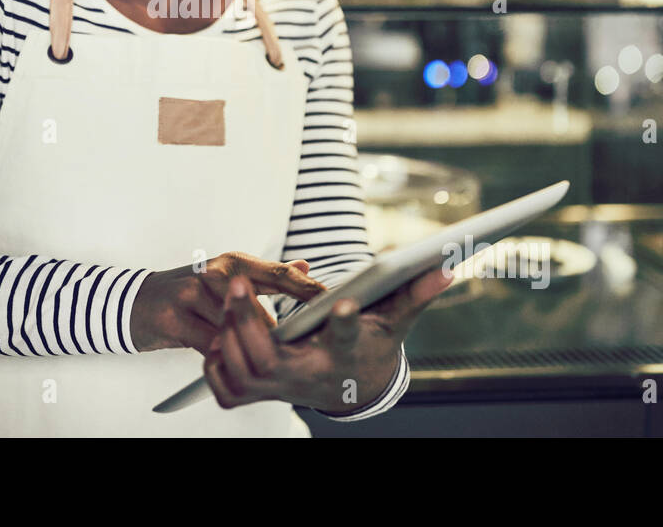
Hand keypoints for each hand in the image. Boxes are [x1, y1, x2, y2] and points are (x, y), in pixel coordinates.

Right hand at [131, 252, 325, 354]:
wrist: (137, 301)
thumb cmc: (188, 292)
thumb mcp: (228, 277)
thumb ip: (267, 276)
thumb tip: (305, 266)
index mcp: (232, 263)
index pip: (277, 273)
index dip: (305, 289)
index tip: (329, 301)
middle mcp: (213, 273)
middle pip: (256, 305)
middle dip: (276, 329)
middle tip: (298, 345)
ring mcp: (192, 294)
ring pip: (232, 326)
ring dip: (247, 344)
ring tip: (264, 357)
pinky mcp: (174, 317)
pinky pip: (208, 342)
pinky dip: (222, 353)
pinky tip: (230, 359)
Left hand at [202, 267, 454, 413]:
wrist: (351, 385)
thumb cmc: (370, 344)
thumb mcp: (394, 320)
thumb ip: (415, 293)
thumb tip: (445, 267)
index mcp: (344, 355)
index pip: (347, 340)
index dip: (346, 324)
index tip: (343, 305)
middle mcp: (310, 378)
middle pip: (272, 359)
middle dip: (250, 320)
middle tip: (240, 281)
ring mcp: (280, 390)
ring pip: (244, 372)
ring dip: (230, 335)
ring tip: (229, 296)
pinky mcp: (259, 396)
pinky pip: (227, 389)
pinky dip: (217, 364)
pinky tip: (220, 333)